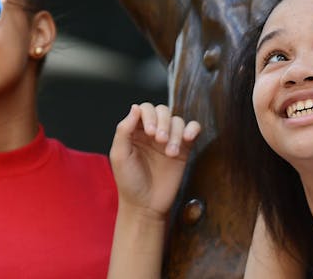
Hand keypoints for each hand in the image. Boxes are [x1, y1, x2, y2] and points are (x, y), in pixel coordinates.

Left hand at [109, 103, 200, 218]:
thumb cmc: (129, 182)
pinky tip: (188, 138)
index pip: (145, 109)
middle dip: (163, 123)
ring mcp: (169, 140)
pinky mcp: (183, 149)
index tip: (150, 132)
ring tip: (170, 152)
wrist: (145, 206)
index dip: (149, 116)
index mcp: (135, 131)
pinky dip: (193, 128)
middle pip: (163, 111)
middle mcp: (152, 132)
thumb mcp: (119, 155)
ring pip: (177, 121)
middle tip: (160, 141)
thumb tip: (135, 107)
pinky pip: (192, 129)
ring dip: (176, 133)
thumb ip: (124, 130)